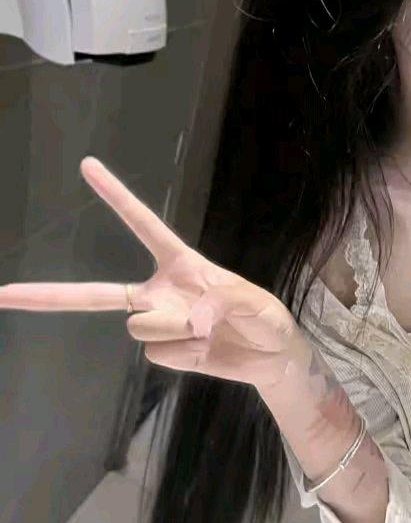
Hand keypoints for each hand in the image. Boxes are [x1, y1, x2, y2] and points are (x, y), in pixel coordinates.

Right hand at [0, 157, 306, 392]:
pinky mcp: (164, 352)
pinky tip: (204, 350)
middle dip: (48, 296)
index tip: (88, 165)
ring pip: (140, 326)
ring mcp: (158, 323)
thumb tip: (189, 313)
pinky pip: (159, 353)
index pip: (145, 225)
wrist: (272, 357)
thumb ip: (227, 300)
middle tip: (1, 293)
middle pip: (97, 294)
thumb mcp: (258, 303)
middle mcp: (160, 291)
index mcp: (182, 264)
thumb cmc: (266, 320)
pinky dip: (184, 354)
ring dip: (177, 330)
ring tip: (208, 331)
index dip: (117, 196)